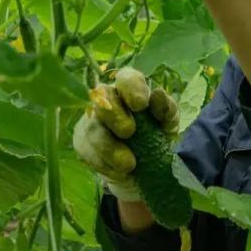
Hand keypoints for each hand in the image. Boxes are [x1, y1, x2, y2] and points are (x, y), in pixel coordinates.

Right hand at [72, 67, 179, 201]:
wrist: (145, 168)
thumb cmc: (158, 134)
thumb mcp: (168, 122)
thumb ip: (166, 108)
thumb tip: (156, 94)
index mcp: (131, 88)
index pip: (126, 78)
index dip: (132, 88)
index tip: (141, 105)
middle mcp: (108, 98)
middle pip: (103, 97)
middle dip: (115, 115)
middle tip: (129, 132)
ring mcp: (92, 120)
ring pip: (93, 127)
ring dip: (109, 147)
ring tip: (129, 165)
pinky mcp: (82, 142)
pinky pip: (86, 150)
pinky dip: (103, 163)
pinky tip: (118, 173)